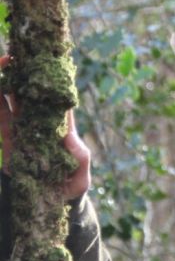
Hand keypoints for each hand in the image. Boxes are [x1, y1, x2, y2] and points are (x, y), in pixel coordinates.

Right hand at [0, 55, 91, 200]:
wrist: (49, 206)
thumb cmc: (71, 186)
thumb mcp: (81, 176)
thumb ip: (79, 159)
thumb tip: (72, 140)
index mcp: (62, 129)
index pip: (60, 102)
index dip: (57, 83)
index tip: (52, 62)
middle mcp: (42, 125)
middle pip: (33, 95)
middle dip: (27, 75)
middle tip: (20, 54)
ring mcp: (23, 130)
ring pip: (13, 101)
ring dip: (7, 82)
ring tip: (4, 61)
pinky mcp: (8, 140)